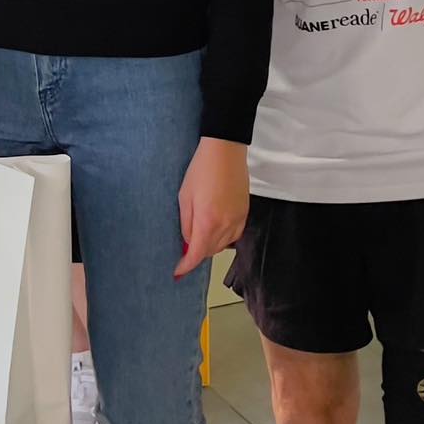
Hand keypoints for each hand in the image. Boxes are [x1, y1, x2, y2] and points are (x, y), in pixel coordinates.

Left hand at [175, 137, 249, 277]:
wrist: (225, 151)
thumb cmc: (201, 170)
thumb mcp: (184, 197)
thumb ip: (186, 225)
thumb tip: (187, 243)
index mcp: (208, 221)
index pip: (197, 254)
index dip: (186, 266)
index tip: (178, 272)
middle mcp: (226, 225)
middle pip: (210, 251)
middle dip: (197, 253)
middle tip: (185, 247)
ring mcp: (238, 219)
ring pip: (223, 245)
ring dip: (210, 246)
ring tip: (199, 234)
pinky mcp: (245, 213)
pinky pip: (234, 235)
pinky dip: (223, 238)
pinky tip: (215, 228)